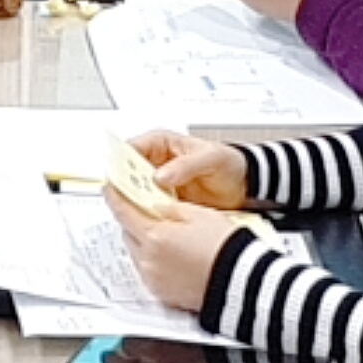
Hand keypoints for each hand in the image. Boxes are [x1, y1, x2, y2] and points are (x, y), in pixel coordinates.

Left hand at [116, 195, 247, 309]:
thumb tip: (151, 202)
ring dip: (143, 241)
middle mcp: (148, 260)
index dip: (115, 197)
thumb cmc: (226, 248)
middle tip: (147, 211)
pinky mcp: (161, 293)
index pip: (123, 212)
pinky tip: (173, 254)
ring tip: (168, 235)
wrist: (242, 283)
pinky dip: (153, 259)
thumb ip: (168, 207)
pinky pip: (147, 270)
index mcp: (155, 237)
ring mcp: (153, 278)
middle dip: (134, 220)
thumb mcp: (198, 214)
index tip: (111, 188)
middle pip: (128, 233)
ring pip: (136, 252)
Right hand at [124, 132, 251, 209]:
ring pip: (136, 191)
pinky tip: (150, 219)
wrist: (244, 186)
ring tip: (137, 211)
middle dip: (125, 185)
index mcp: (161, 143)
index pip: (131, 148)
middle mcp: (156, 162)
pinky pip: (149, 206)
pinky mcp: (165, 201)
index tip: (118, 176)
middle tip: (125, 198)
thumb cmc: (229, 163)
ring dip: (135, 201)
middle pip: (129, 172)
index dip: (121, 162)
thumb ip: (186, 165)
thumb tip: (161, 175)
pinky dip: (148, 212)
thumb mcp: (211, 158)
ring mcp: (159, 183)